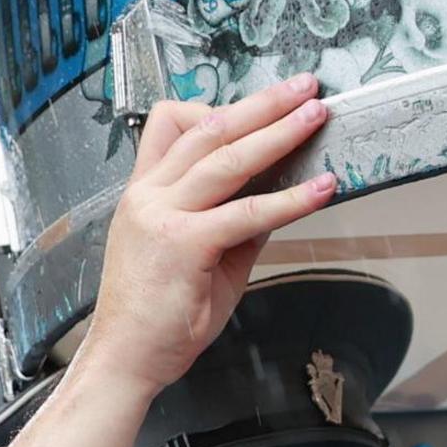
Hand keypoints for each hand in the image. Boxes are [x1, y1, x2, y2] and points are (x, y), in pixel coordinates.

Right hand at [78, 78, 337, 392]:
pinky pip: (246, 212)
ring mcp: (162, 216)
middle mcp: (149, 195)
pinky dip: (289, 198)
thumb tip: (278, 196)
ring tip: (315, 117)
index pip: (173, 125)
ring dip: (278, 133)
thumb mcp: (203, 257)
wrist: (126, 358)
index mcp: (146, 191)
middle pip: (209, 129)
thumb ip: (235, 223)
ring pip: (226, 158)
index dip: (222, 106)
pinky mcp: (183, 244)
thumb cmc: (160, 314)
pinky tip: (321, 189)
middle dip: (262, 104)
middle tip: (305, 87)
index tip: (266, 101)